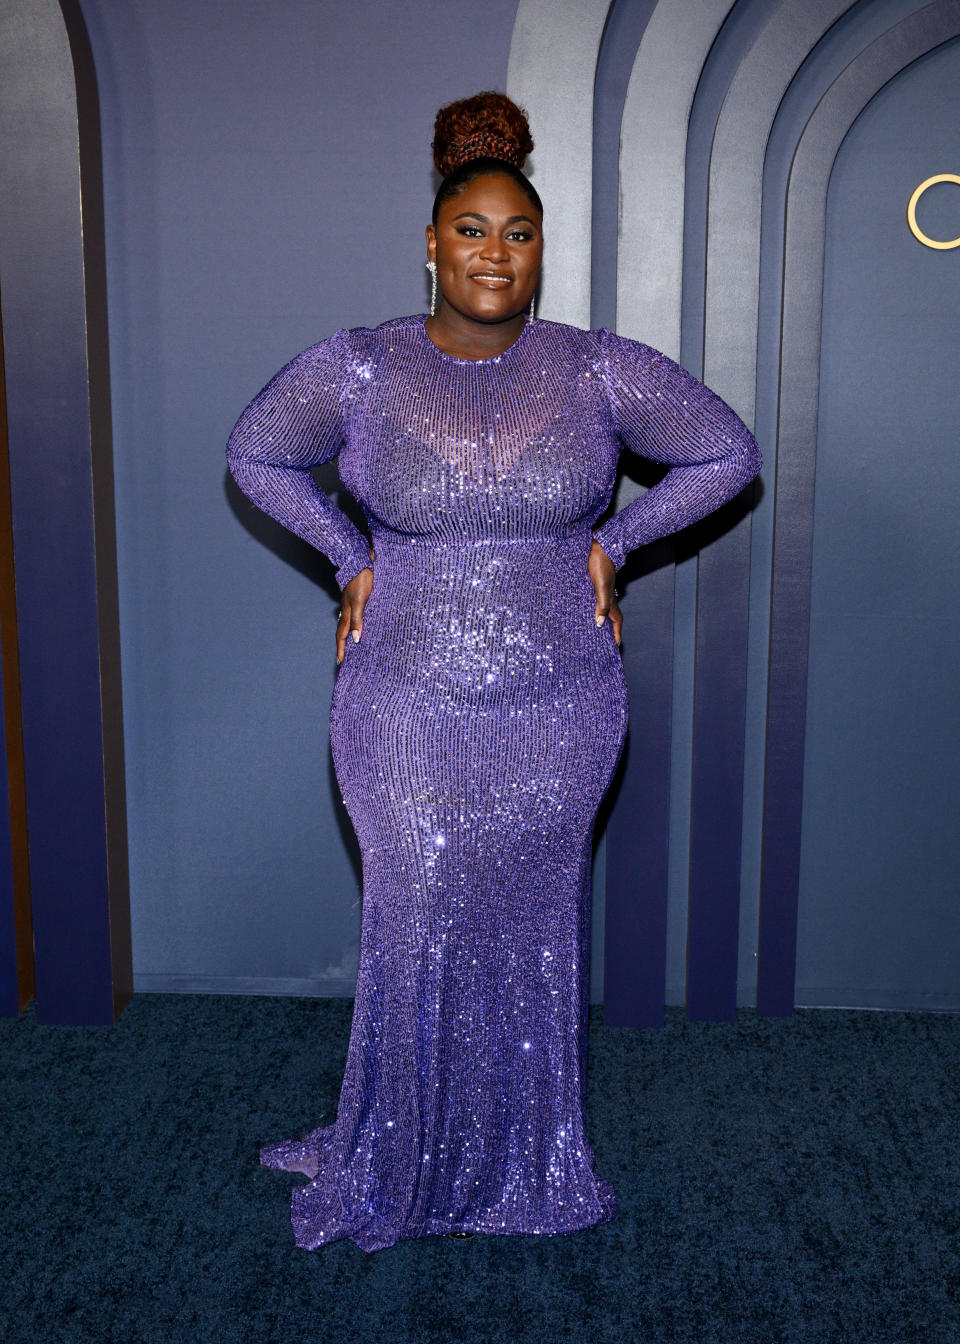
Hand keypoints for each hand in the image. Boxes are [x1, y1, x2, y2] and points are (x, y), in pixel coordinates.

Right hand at [336, 545, 374, 663]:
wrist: (361, 559)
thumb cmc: (361, 579)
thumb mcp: (360, 601)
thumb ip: (358, 619)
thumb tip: (356, 639)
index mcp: (347, 612)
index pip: (342, 635)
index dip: (342, 649)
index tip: (340, 662)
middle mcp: (347, 609)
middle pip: (343, 631)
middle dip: (343, 645)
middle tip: (343, 658)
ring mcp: (351, 602)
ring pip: (348, 622)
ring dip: (349, 634)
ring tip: (351, 645)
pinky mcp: (357, 596)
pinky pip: (355, 614)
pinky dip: (355, 623)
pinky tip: (360, 623)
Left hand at [589, 539, 621, 645]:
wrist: (598, 545)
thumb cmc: (600, 565)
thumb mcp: (601, 586)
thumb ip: (602, 604)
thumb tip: (599, 623)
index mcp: (611, 599)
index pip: (616, 621)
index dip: (616, 633)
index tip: (616, 645)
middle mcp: (607, 596)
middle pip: (610, 616)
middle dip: (609, 629)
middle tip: (605, 641)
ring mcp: (600, 589)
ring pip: (602, 608)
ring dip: (600, 618)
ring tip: (594, 629)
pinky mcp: (593, 583)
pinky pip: (594, 600)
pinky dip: (592, 607)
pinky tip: (583, 608)